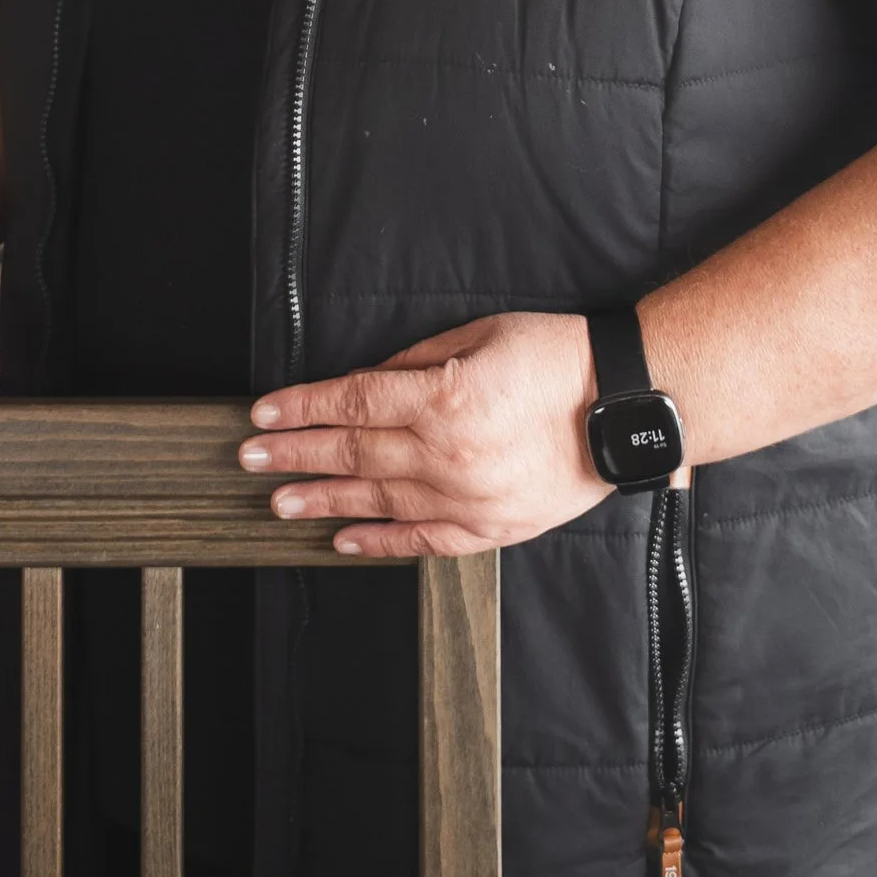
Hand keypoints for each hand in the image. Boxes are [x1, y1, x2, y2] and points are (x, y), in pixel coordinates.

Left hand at [239, 311, 610, 556]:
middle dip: (295, 455)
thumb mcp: (481, 334)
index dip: (302, 408)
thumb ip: (418, 362)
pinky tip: (346, 539)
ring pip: (378, 501)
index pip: (353, 401)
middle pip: (354, 453)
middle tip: (249, 461)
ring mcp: (469, 496)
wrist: (628, 404)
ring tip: (279, 502)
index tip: (264, 415)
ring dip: (323, 501)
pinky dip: (381, 541)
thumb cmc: (560, 359)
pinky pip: (424, 540)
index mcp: (445, 397)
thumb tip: (368, 382)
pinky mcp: (492, 526)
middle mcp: (449, 452)